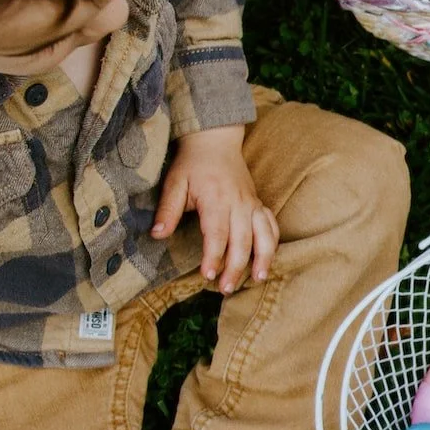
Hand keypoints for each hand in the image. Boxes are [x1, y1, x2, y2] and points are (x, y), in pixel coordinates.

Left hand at [152, 125, 277, 293]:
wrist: (215, 140)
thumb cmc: (193, 163)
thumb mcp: (174, 182)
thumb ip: (167, 209)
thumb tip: (157, 234)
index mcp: (216, 198)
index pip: (217, 233)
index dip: (214, 256)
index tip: (208, 275)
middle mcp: (238, 203)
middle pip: (242, 240)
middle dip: (236, 267)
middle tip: (226, 288)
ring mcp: (251, 203)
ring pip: (264, 234)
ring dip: (263, 258)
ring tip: (258, 279)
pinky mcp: (258, 204)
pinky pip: (272, 225)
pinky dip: (273, 244)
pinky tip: (268, 260)